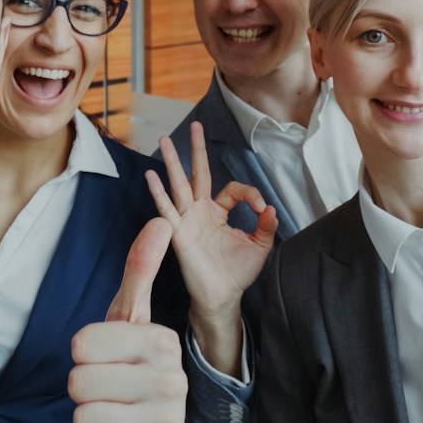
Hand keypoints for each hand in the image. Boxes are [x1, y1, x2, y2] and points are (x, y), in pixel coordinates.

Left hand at [70, 218, 188, 422]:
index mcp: (163, 342)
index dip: (82, 357)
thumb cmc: (127, 378)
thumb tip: (159, 221)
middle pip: (78, 381)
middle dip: (82, 393)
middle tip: (108, 397)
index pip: (81, 343)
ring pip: (83, 418)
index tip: (106, 363)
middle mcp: (174, 381)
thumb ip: (139, 273)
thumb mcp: (127, 324)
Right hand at [147, 123, 278, 375]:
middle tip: (195, 125)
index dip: (249, 194)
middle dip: (196, 150)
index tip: (262, 209)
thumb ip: (266, 226)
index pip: (231, 190)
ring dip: (173, 162)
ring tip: (165, 140)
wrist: (223, 297)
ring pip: (179, 185)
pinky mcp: (178, 234)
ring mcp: (188, 221)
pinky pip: (167, 210)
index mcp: (219, 213)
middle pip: (198, 174)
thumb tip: (271, 208)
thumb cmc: (237, 273)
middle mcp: (201, 212)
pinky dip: (158, 193)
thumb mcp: (260, 246)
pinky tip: (152, 176)